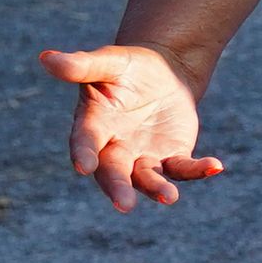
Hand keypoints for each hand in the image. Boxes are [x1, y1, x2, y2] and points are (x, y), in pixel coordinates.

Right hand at [40, 45, 222, 212]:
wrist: (162, 74)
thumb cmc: (127, 67)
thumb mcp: (108, 62)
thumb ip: (81, 65)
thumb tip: (46, 58)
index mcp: (93, 124)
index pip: (85, 141)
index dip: (84, 153)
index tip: (84, 167)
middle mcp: (114, 147)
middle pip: (114, 171)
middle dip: (118, 187)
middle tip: (124, 205)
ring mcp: (143, 156)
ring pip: (147, 178)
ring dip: (157, 188)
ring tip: (169, 197)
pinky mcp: (170, 156)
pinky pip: (182, 168)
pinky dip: (197, 170)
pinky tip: (215, 166)